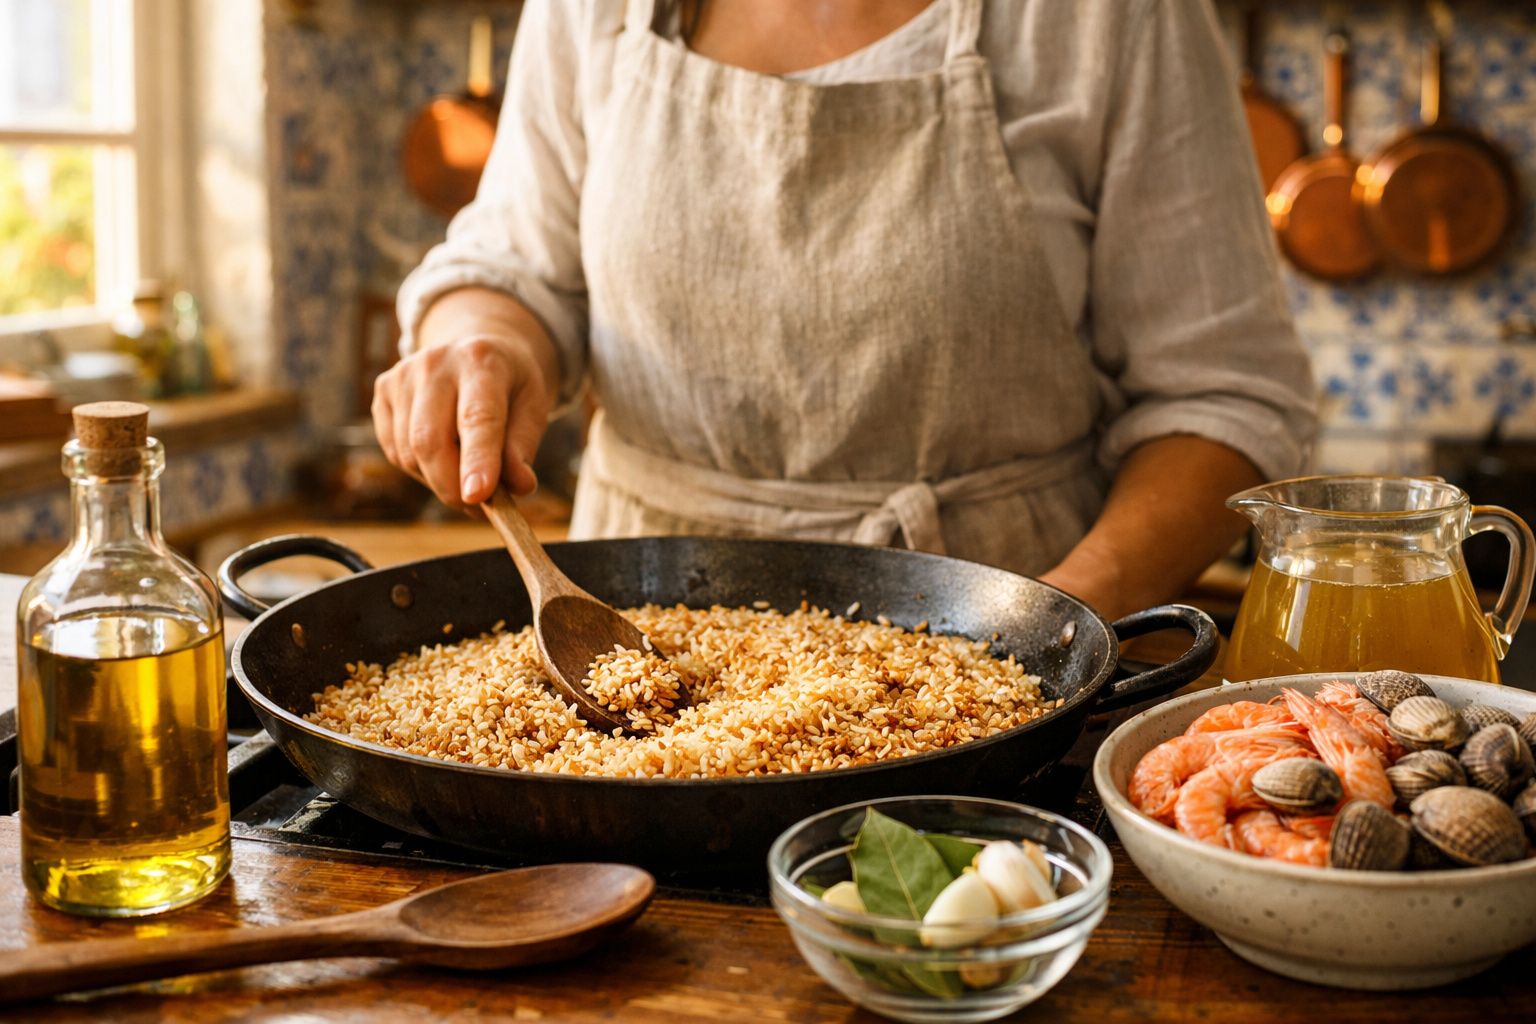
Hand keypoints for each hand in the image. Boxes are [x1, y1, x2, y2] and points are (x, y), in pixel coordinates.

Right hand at [372, 334, 551, 509]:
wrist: (476, 347)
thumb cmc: (509, 385)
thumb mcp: (532, 407)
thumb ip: (523, 447)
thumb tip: (520, 486)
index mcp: (481, 361)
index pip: (477, 417)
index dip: (477, 460)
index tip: (478, 496)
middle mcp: (435, 363)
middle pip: (431, 441)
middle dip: (452, 487)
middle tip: (478, 508)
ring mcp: (403, 375)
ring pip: (409, 453)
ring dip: (439, 481)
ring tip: (466, 476)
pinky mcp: (384, 390)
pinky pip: (395, 451)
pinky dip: (420, 470)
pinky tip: (443, 457)